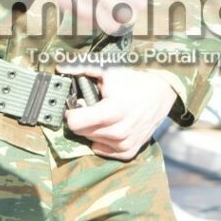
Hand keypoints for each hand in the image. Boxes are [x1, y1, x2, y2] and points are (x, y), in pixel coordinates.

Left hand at [62, 66, 176, 159]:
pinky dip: (102, 139)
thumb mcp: (108, 72)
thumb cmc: (133, 81)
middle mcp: (118, 133)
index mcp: (113, 112)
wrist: (160, 94)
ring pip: (91, 140)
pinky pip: (102, 150)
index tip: (77, 104)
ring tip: (106, 114)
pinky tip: (111, 126)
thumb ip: (82, 69)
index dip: (72, 111)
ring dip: (93, 128)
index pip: (75, 123)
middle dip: (83, 119)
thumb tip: (60, 68)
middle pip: (81, 132)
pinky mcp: (128, 152)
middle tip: (93, 106)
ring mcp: (124, 145)